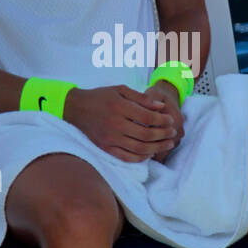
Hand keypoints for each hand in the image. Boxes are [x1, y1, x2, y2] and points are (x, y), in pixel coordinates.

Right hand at [65, 85, 182, 162]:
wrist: (75, 109)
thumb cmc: (100, 97)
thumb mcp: (120, 90)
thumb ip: (141, 98)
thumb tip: (161, 107)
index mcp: (119, 107)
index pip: (148, 117)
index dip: (163, 120)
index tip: (171, 120)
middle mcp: (115, 124)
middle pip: (146, 134)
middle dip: (163, 134)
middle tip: (172, 133)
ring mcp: (109, 139)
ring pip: (139, 148)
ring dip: (157, 148)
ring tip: (167, 144)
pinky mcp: (105, 148)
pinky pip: (127, 157)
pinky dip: (141, 157)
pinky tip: (150, 153)